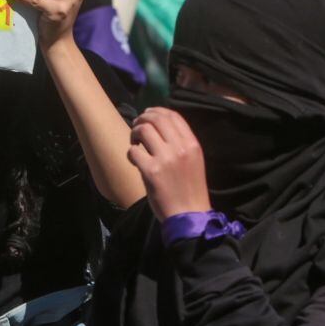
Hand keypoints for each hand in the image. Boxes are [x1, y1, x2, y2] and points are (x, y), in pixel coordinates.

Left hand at [128, 107, 212, 221]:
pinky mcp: (151, 171)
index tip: (148, 114)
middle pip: (157, 118)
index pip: (173, 115)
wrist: (189, 214)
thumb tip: (158, 126)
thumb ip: (180, 143)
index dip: (157, 111)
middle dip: (143, 118)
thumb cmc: (190, 189)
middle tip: (137, 127)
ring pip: (144, 130)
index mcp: (192, 144)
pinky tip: (134, 160)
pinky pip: (134, 151)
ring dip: (135, 133)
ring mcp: (165, 159)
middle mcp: (180, 148)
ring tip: (135, 142)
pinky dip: (131, 153)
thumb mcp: (193, 160)